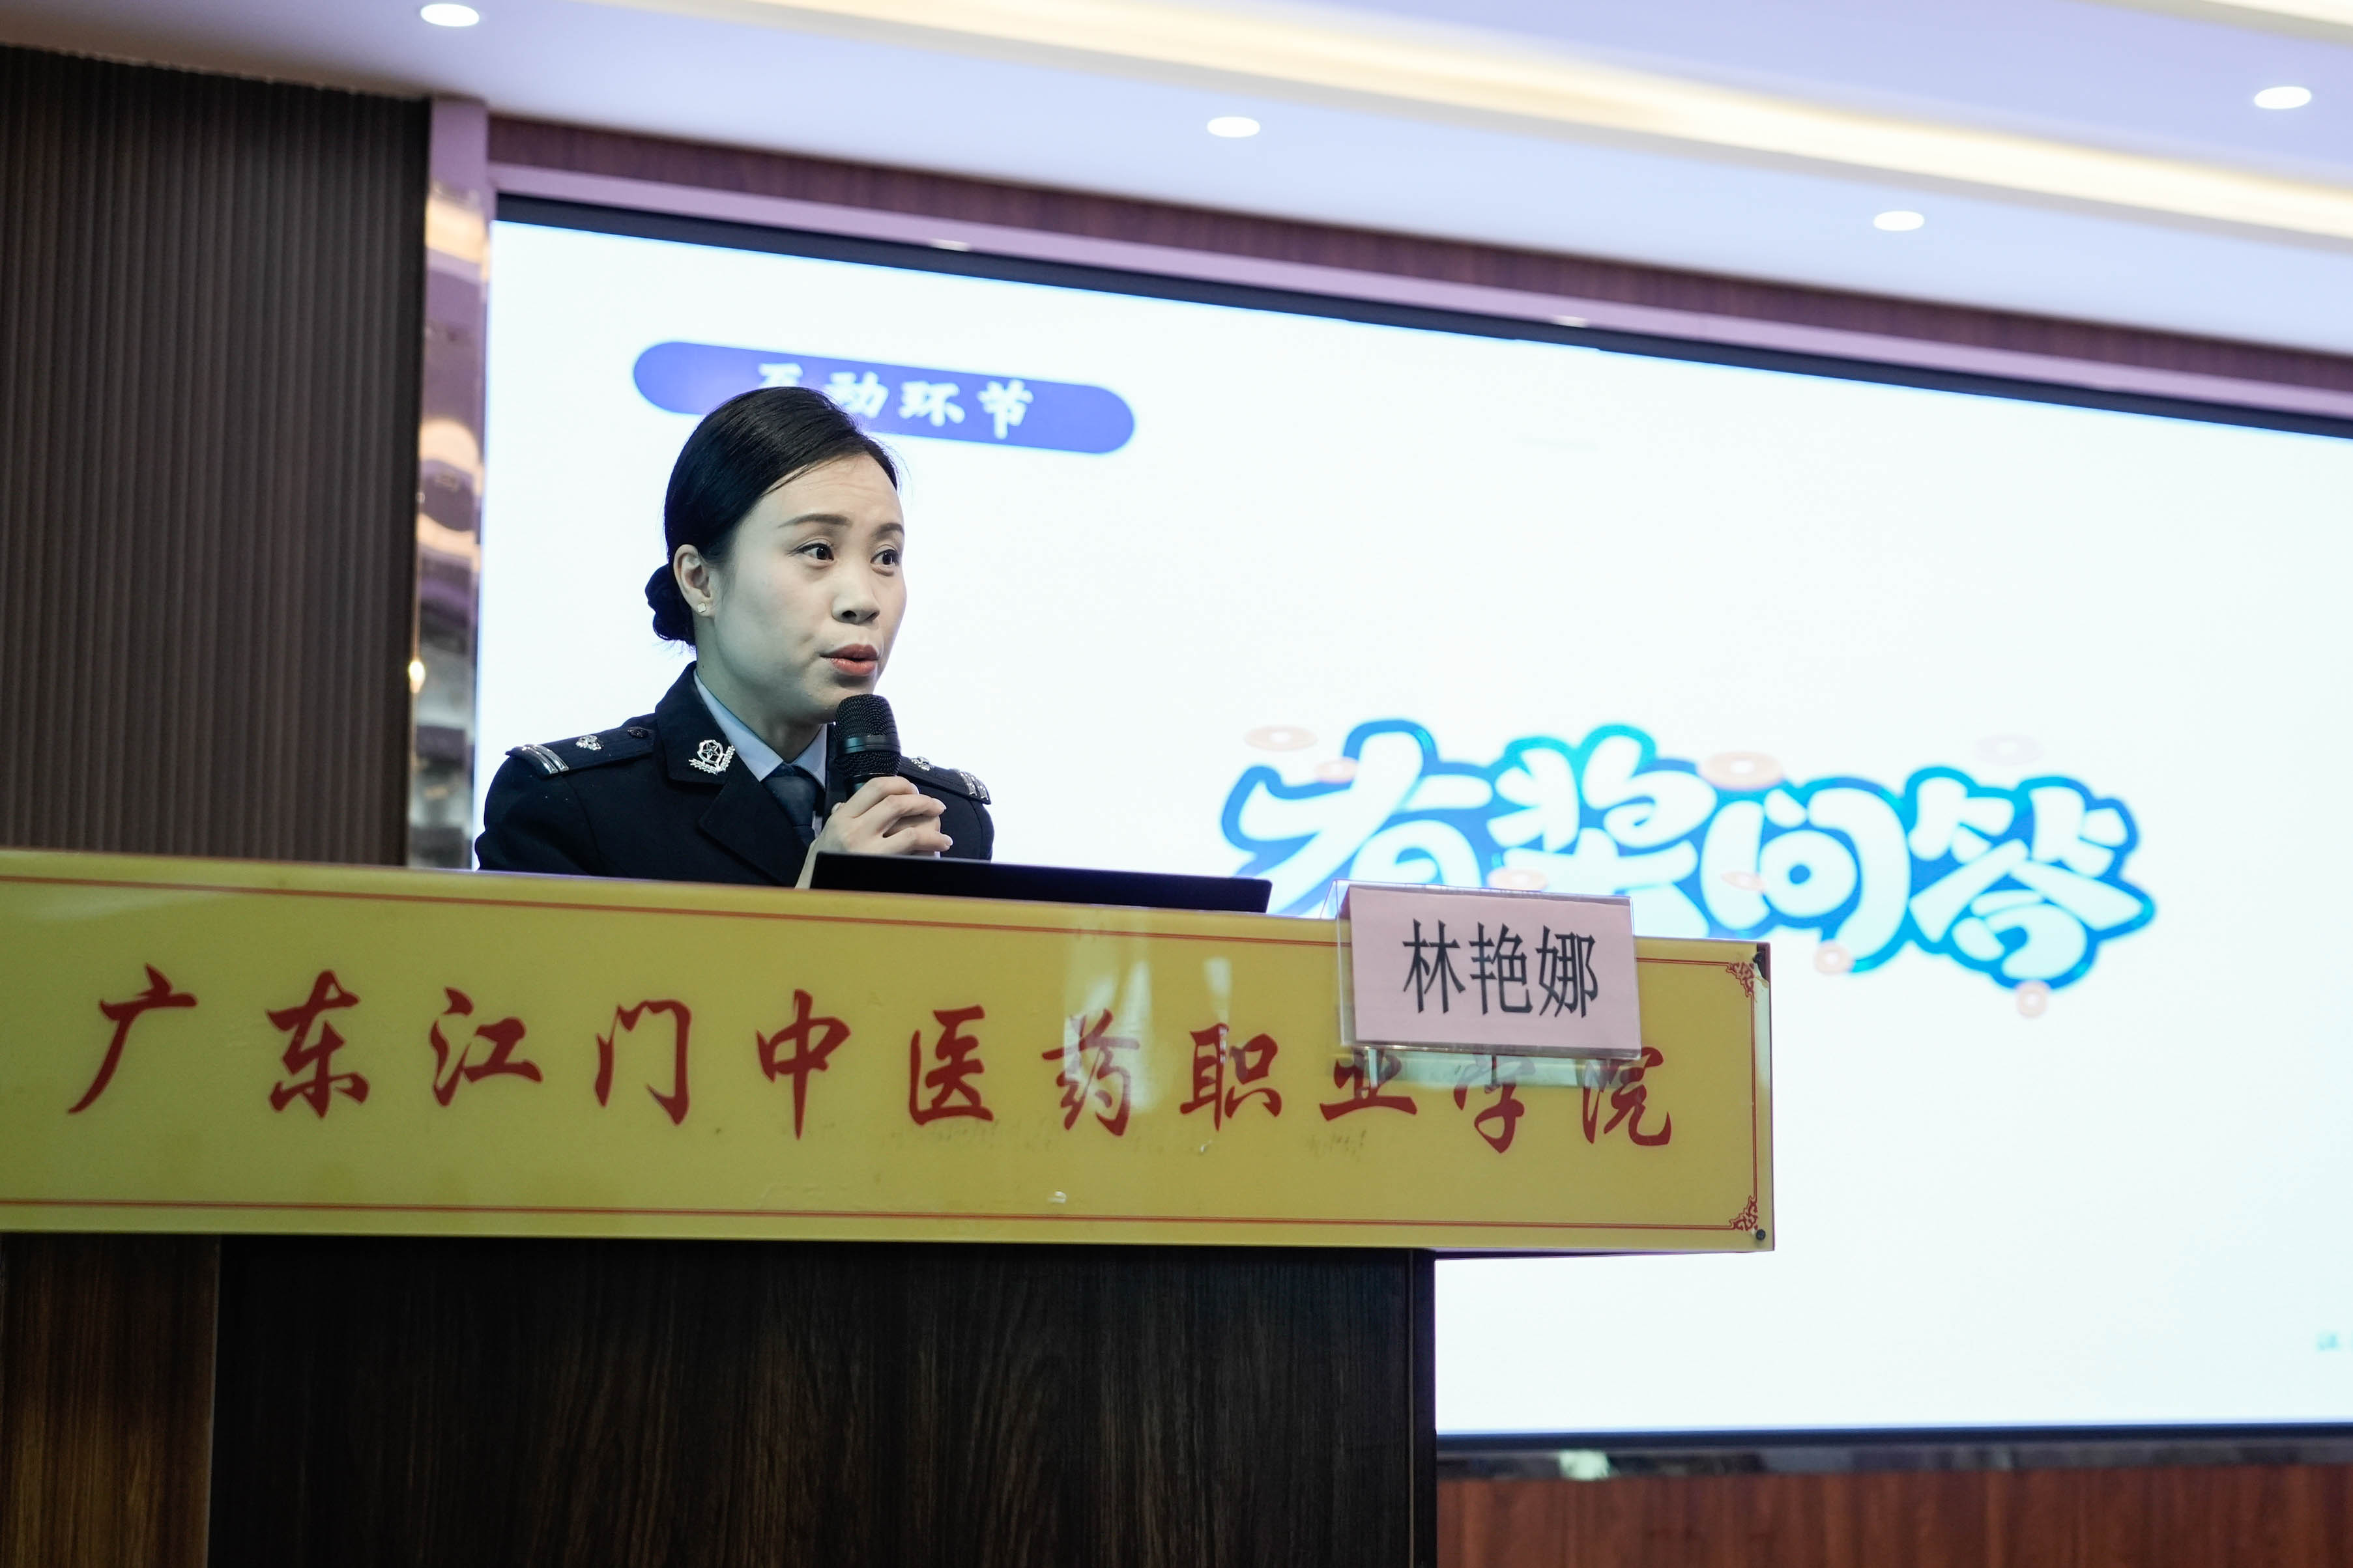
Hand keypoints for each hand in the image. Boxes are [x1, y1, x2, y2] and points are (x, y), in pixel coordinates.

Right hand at [796, 776, 950, 886]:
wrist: (814, 899)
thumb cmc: (819, 869)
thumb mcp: (821, 838)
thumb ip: (836, 821)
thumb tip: (843, 805)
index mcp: (841, 819)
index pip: (875, 788)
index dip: (900, 784)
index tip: (912, 789)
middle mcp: (854, 831)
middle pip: (896, 803)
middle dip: (921, 801)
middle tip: (935, 805)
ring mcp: (868, 852)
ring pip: (909, 829)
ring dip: (933, 825)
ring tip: (942, 826)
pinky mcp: (881, 869)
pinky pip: (911, 851)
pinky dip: (931, 844)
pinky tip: (941, 845)